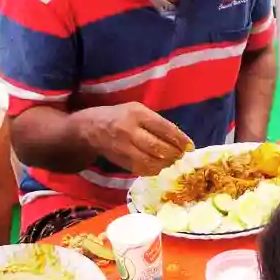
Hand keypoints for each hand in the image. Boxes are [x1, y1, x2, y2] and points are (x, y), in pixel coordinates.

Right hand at [77, 103, 193, 175]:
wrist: (90, 129)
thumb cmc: (119, 116)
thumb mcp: (137, 109)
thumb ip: (156, 122)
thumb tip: (179, 139)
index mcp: (137, 113)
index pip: (164, 128)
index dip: (180, 139)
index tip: (190, 146)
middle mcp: (129, 131)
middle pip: (158, 147)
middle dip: (174, 153)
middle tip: (182, 155)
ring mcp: (124, 148)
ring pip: (150, 161)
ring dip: (166, 164)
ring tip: (172, 161)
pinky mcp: (120, 161)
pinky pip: (142, 169)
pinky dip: (154, 170)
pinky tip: (160, 166)